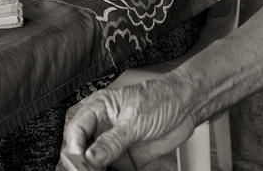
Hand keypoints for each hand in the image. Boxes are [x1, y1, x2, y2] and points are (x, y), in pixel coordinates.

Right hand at [61, 77, 195, 169]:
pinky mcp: (125, 161)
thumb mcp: (135, 119)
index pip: (76, 130)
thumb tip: (91, 156)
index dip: (75, 147)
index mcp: (98, 109)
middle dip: (83, 165)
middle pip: (81, 151)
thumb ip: (112, 140)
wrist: (187, 106)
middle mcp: (102, 129)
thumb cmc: (162, 98)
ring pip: (94, 166)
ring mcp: (113, 146)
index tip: (81, 162)